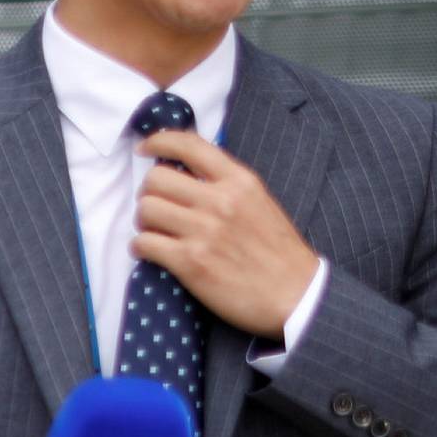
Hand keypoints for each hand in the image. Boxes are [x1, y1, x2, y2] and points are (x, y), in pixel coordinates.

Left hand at [132, 128, 319, 340]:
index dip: (158, 141)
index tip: (144, 149)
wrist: (296, 296)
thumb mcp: (260, 202)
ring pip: (146, 209)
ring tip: (155, 232)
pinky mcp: (191, 262)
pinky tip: (151, 252)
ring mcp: (204, 231)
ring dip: (144, 221)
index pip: (188, 144)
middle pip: (156, 178)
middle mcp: (220, 201)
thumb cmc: (279, 253)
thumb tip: (187, 172)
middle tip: (156, 208)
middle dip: (149, 193)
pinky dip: (140, 247)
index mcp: (239, 181)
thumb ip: (227, 184)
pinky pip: (144, 243)